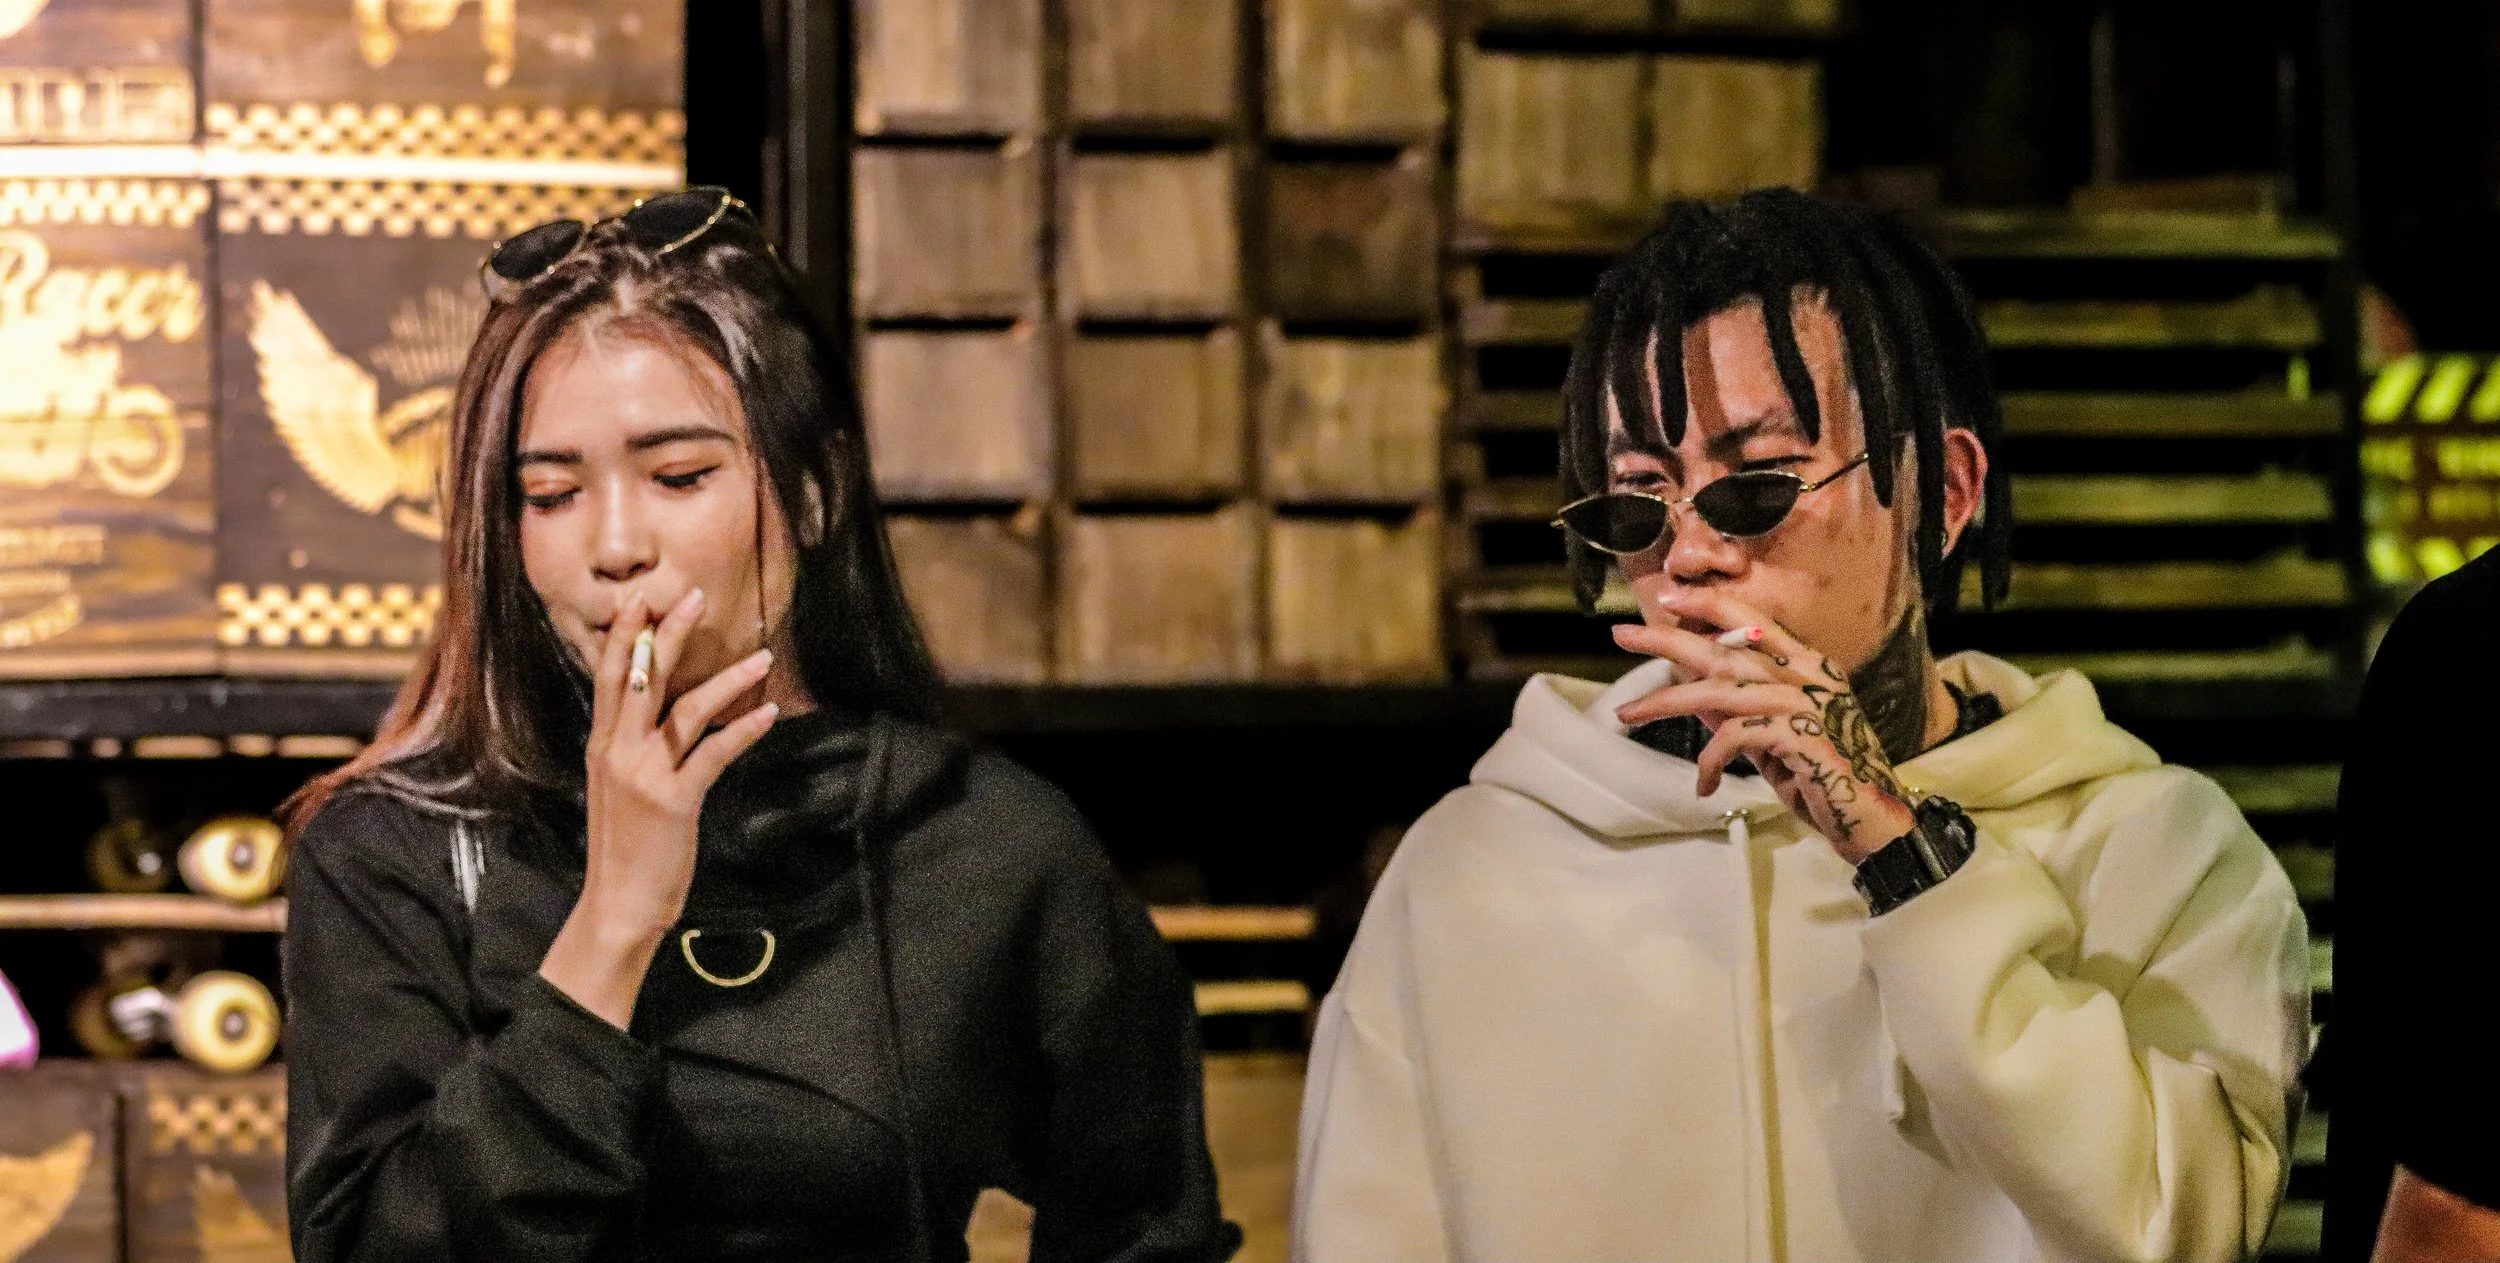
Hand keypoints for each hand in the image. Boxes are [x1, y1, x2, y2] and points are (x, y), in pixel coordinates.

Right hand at [540, 587, 779, 1026]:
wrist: (618, 903)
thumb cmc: (626, 847)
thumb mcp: (618, 789)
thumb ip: (632, 750)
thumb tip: (658, 718)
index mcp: (602, 746)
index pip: (610, 678)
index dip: (625, 637)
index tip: (641, 600)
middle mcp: (617, 752)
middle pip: (642, 678)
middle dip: (668, 634)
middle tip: (693, 596)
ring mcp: (645, 775)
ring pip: (686, 710)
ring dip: (726, 680)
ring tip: (760, 656)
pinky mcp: (675, 801)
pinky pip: (714, 754)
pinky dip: (744, 730)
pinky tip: (767, 713)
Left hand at [1611, 590, 1915, 863]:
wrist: (1873, 822)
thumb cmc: (1824, 781)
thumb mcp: (1771, 742)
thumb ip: (1738, 715)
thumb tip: (1691, 697)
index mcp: (1809, 666)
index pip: (1753, 621)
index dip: (1709, 606)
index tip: (1666, 599)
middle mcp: (1809, 675)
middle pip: (1725, 649)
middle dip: (1668, 639)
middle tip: (1622, 634)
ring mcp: (1807, 702)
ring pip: (1720, 690)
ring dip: (1667, 702)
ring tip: (1627, 715)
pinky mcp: (1801, 735)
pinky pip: (1735, 736)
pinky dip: (1710, 759)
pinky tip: (1704, 784)